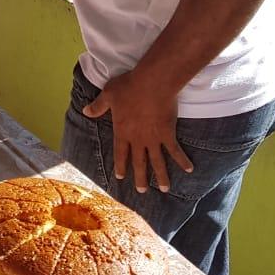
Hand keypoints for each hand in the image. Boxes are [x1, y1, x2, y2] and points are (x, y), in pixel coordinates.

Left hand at [82, 70, 192, 192]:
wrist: (151, 83)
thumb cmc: (128, 87)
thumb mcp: (108, 94)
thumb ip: (97, 106)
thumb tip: (85, 112)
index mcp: (122, 131)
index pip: (120, 153)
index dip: (120, 166)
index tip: (120, 177)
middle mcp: (138, 140)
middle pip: (139, 162)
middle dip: (140, 178)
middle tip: (141, 191)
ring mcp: (154, 139)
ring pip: (157, 162)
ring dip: (161, 176)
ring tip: (164, 189)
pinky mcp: (168, 134)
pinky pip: (175, 150)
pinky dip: (182, 160)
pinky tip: (189, 169)